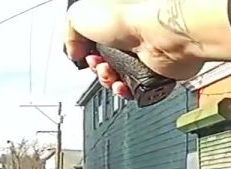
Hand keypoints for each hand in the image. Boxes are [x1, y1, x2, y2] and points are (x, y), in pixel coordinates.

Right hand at [65, 0, 205, 98]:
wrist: (161, 34)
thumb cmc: (130, 15)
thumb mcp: (78, 15)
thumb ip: (69, 34)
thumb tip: (73, 51)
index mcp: (112, 16)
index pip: (91, 37)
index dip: (83, 48)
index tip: (82, 52)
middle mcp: (128, 31)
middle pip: (103, 59)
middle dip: (95, 66)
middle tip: (97, 62)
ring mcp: (143, 51)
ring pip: (118, 75)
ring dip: (108, 79)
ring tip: (110, 73)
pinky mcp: (156, 69)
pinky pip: (135, 87)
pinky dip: (126, 90)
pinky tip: (122, 83)